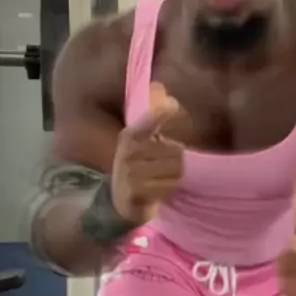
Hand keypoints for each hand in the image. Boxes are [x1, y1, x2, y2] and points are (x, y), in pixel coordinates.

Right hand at [111, 82, 183, 222]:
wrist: (119, 203)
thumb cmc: (136, 168)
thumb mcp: (140, 141)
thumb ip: (153, 118)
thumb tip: (165, 93)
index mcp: (130, 135)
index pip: (151, 118)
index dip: (163, 112)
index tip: (172, 106)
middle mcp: (129, 151)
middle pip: (176, 149)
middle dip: (176, 160)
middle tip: (164, 167)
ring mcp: (132, 173)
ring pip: (176, 168)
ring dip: (174, 176)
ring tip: (161, 179)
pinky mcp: (138, 192)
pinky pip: (171, 186)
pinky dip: (169, 189)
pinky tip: (159, 191)